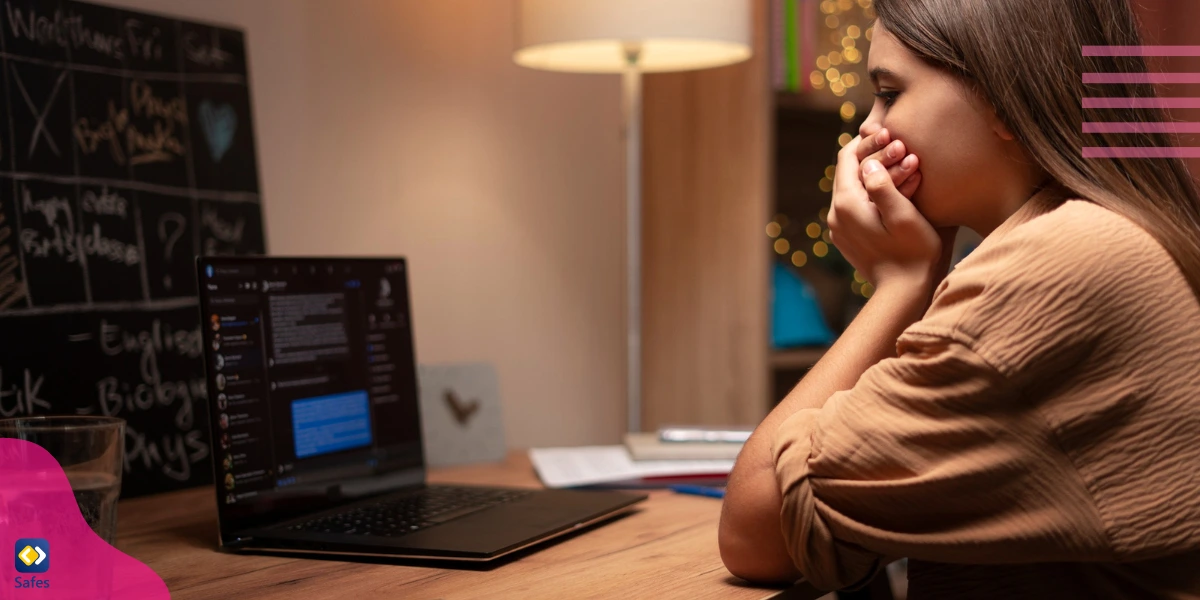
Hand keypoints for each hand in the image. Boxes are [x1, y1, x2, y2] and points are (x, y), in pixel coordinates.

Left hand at [827, 132, 950, 292]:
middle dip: (875, 155)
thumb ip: (883, 185)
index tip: (891, 133)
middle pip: (849, 171)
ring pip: (853, 187)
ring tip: (906, 164)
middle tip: (902, 146)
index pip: (848, 158)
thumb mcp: (903, 215)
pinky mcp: (848, 236)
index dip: (869, 142)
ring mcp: (840, 227)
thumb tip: (868, 163)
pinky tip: (898, 188)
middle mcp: (836, 214)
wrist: (903, 293)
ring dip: (876, 173)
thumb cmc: (912, 253)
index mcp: (847, 204)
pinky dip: (873, 191)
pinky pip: (856, 205)